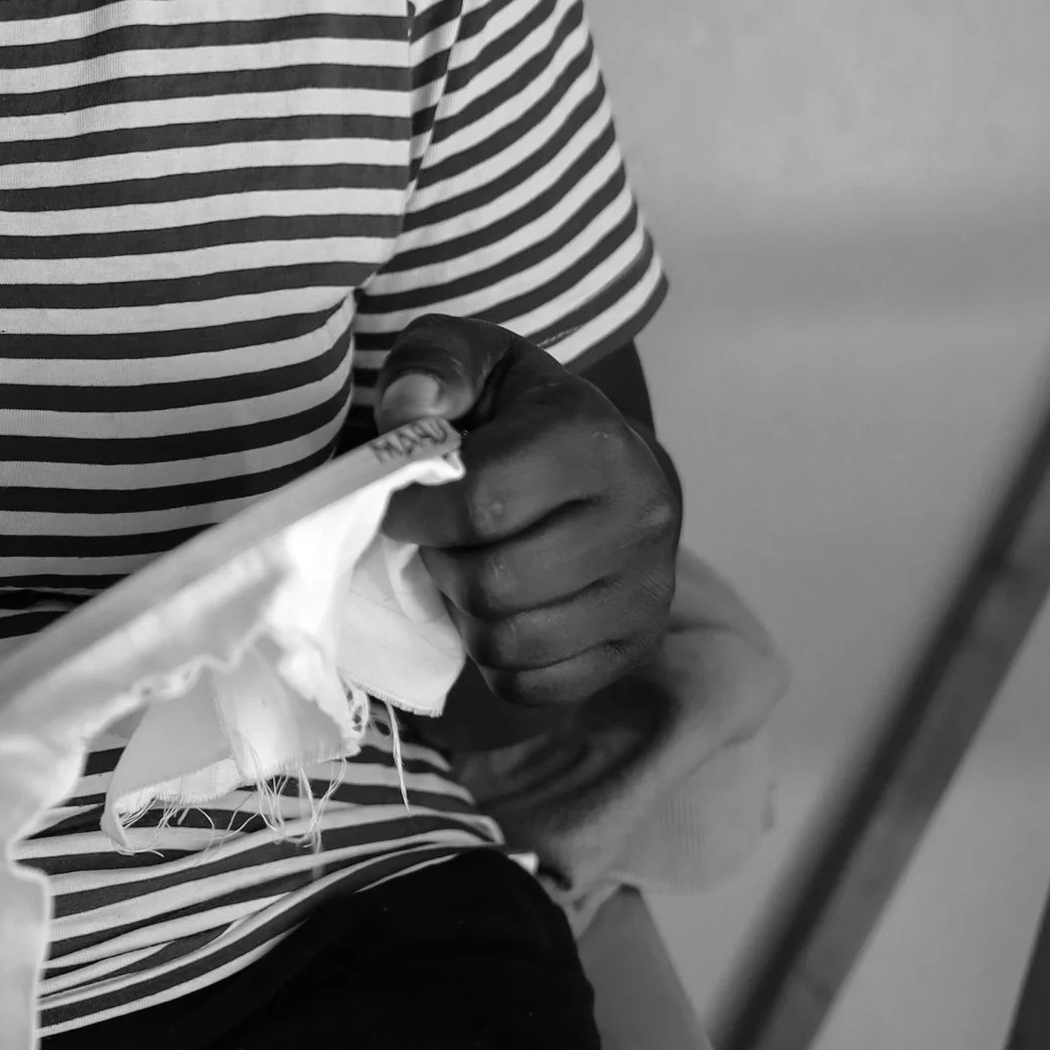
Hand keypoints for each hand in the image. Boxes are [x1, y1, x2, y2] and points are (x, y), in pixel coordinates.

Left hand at [376, 315, 679, 711]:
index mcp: (594, 439)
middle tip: (443, 539)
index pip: (481, 504)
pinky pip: (530, 686)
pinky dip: (496, 659)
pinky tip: (503, 608)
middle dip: (442, 565)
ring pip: (508, 641)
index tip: (401, 505)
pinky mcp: (636, 646)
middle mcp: (640, 516)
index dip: (416, 513)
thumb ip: (431, 368)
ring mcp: (647, 590)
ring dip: (466, 614)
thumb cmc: (521, 413)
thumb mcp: (474, 363)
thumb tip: (406, 413)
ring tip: (473, 568)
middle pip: (492, 582)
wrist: (610, 466)